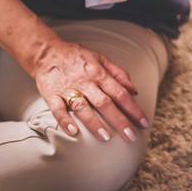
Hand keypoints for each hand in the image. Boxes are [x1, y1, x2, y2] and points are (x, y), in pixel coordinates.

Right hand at [30, 38, 148, 142]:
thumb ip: (119, 74)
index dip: (133, 109)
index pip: (120, 93)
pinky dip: (64, 120)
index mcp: (100, 74)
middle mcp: (86, 82)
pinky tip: (73, 132)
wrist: (48, 53)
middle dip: (119, 120)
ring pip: (83, 107)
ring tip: (106, 137)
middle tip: (131, 137)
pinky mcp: (51, 94)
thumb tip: (134, 91)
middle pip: (105, 103)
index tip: (144, 123)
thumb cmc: (78, 57)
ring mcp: (68, 88)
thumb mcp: (102, 59)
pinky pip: (57, 109)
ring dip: (94, 123)